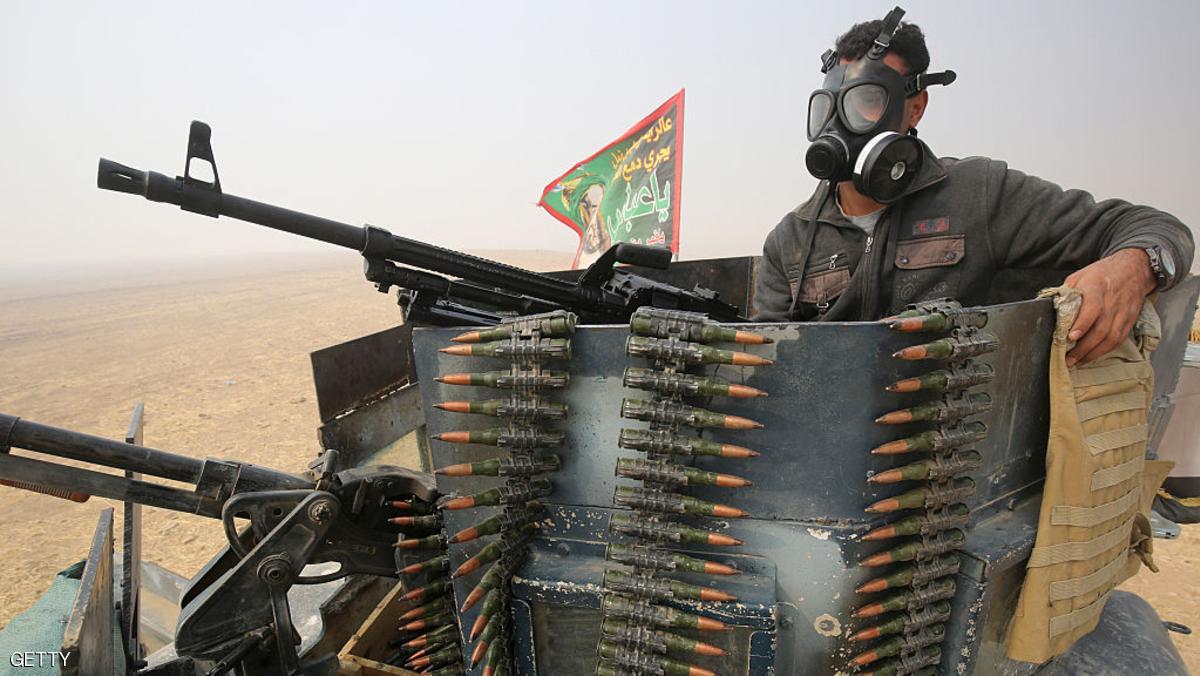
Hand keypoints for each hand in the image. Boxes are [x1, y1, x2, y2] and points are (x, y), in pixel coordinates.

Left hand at [1063, 248, 1155, 365]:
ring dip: (1092, 353)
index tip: (1070, 337)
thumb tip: (1051, 311)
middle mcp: (1112, 301)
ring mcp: (1123, 312)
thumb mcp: (1079, 277)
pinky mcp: (1130, 320)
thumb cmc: (1101, 274)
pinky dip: (1104, 351)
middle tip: (1067, 359)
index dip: (1082, 324)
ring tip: (1077, 362)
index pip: (1092, 307)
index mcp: (1097, 286)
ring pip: (1110, 337)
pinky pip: (1118, 339)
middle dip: (1083, 347)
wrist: (1133, 269)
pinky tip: (1091, 356)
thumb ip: (1067, 294)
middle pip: (1100, 328)